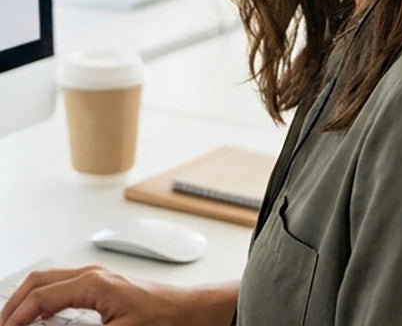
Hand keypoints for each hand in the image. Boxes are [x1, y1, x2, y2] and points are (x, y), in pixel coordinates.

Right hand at [0, 265, 237, 325]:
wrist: (190, 312)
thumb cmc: (162, 319)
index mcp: (92, 283)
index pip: (40, 297)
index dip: (16, 317)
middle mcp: (92, 274)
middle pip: (39, 280)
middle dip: (15, 303)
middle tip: (4, 325)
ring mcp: (97, 278)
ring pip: (50, 282)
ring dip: (29, 302)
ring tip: (17, 323)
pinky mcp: (102, 288)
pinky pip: (64, 290)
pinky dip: (45, 303)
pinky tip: (42, 321)